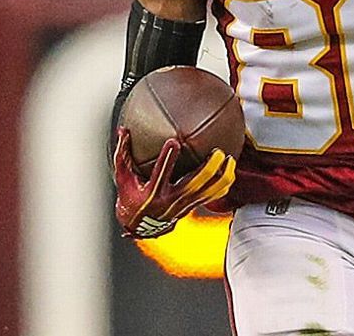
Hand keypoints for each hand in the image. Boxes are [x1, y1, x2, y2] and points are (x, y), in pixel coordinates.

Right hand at [112, 128, 236, 237]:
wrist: (140, 225)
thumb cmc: (131, 196)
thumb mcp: (123, 177)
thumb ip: (122, 153)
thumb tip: (122, 129)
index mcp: (152, 193)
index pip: (161, 174)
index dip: (168, 158)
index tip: (174, 140)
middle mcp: (171, 201)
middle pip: (194, 184)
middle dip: (208, 168)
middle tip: (218, 151)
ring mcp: (184, 206)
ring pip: (208, 192)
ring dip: (222, 176)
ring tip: (230, 159)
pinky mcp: (193, 207)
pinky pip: (213, 196)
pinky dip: (224, 184)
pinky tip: (231, 169)